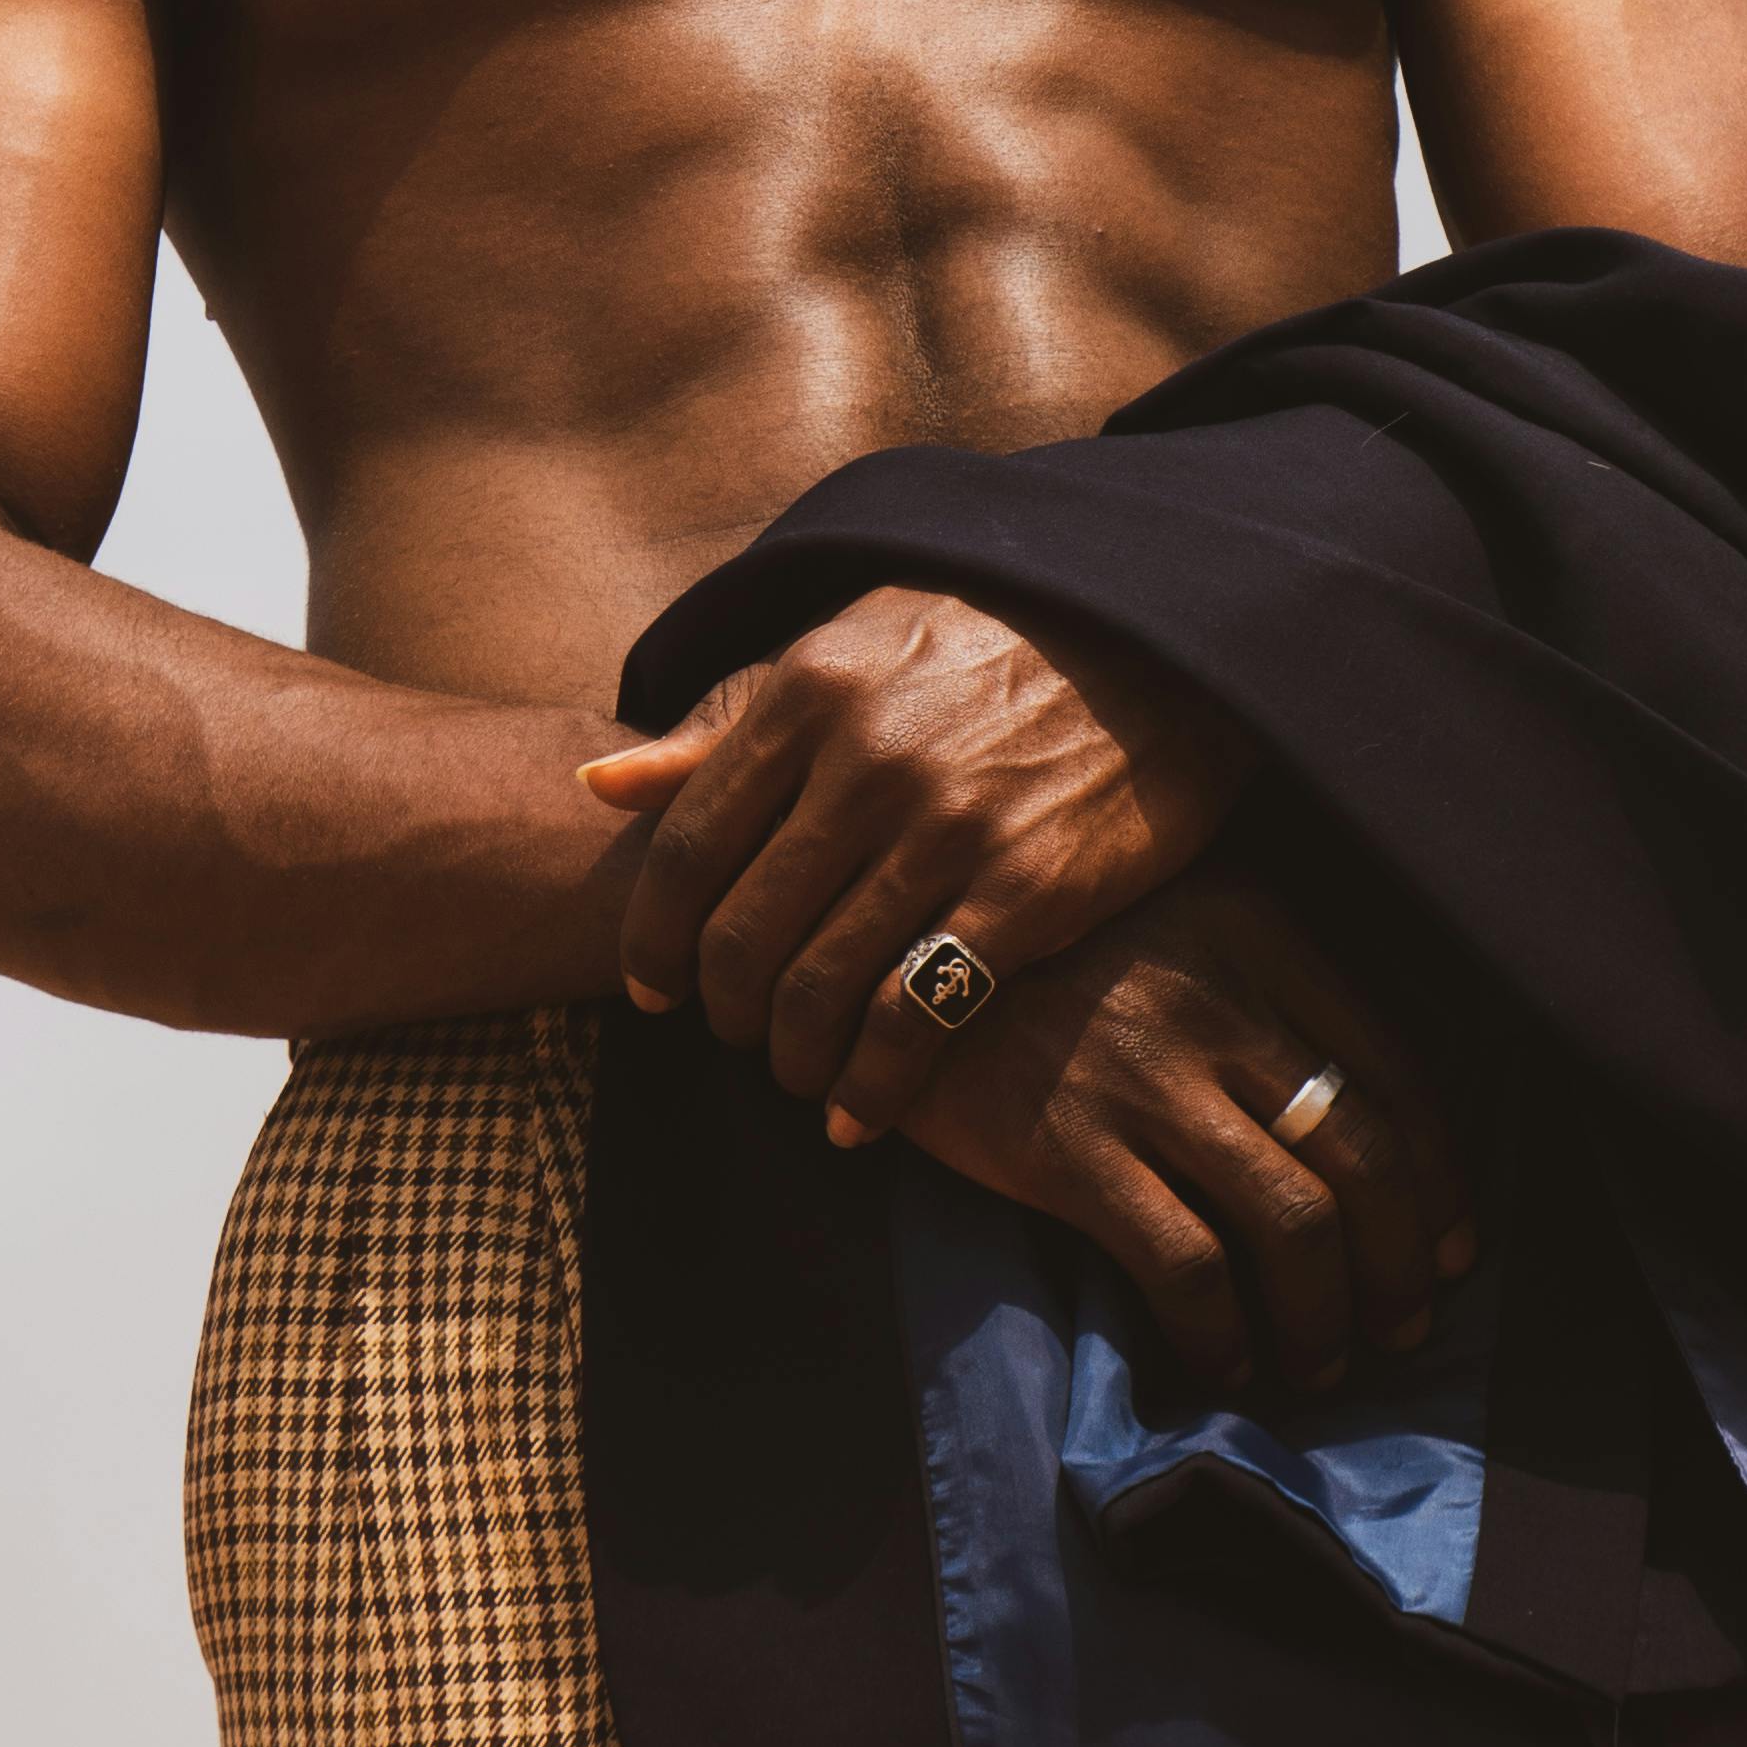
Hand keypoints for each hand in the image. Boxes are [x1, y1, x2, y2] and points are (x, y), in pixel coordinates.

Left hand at [582, 585, 1256, 1135]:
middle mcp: (866, 762)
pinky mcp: (1024, 892)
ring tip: (797, 1073)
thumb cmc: (980, 642)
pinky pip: (916, 1018)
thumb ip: (725, 727)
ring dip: (791, 1059)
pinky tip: (861, 1111)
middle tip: (736, 1036)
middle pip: (741, 935)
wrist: (1149, 635)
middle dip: (722, 1012)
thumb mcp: (847, 648)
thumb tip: (597, 787)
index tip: (650, 990)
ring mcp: (946, 830)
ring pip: (819, 990)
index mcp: (810, 693)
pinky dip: (874, 1085)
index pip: (687, 847)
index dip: (652, 938)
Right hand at [895, 864, 1474, 1399]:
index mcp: (1259, 935)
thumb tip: (1352, 1115)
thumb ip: (1262, 982)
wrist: (890, 946)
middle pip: (1361, 1157)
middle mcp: (1220, 1004)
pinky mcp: (1072, 1149)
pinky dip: (1224, 1334)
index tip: (1451, 1243)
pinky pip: (1186, 1266)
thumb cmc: (1049, 940)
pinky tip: (1226, 1360)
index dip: (1440, 1180)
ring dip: (1325, 1316)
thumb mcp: (1173, 914)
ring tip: (1319, 1361)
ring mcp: (1146, 1080)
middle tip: (1401, 1323)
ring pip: (1293, 1222)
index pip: (1395, 1072)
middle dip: (1402, 1263)